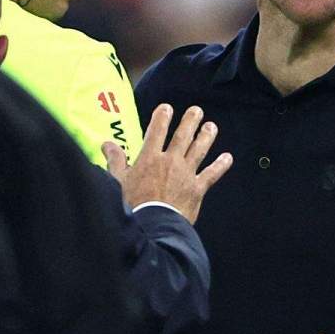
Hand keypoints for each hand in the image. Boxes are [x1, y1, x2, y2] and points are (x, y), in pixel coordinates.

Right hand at [102, 104, 232, 223]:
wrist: (153, 225)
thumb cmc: (133, 204)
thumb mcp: (118, 181)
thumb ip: (115, 160)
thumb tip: (107, 144)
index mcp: (150, 158)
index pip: (157, 130)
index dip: (162, 117)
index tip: (167, 108)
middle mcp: (170, 161)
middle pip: (182, 136)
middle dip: (190, 121)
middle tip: (197, 110)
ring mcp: (186, 174)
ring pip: (199, 150)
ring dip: (206, 136)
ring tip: (211, 126)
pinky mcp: (197, 189)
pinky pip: (211, 174)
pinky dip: (220, 165)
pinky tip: (228, 158)